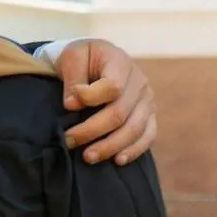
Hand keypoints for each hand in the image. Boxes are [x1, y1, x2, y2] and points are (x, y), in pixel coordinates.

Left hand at [58, 38, 155, 165]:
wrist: (96, 59)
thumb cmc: (81, 58)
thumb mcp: (72, 57)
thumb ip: (73, 77)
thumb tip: (72, 104)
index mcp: (120, 62)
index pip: (112, 86)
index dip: (90, 98)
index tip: (67, 105)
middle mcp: (139, 82)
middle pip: (120, 112)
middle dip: (92, 130)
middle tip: (69, 141)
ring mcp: (147, 100)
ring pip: (134, 128)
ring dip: (110, 146)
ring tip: (88, 157)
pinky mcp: (149, 115)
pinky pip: (148, 135)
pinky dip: (134, 150)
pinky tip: (118, 160)